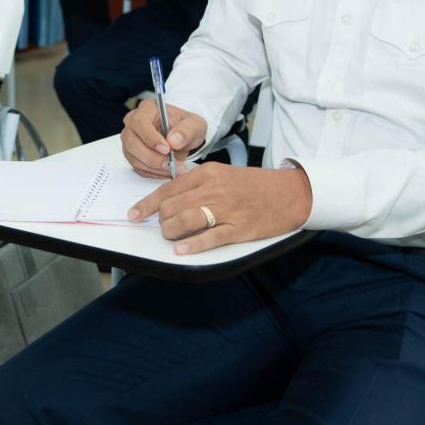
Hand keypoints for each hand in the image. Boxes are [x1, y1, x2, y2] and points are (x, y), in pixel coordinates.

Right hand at [121, 98, 208, 178]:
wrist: (184, 138)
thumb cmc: (187, 127)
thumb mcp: (195, 125)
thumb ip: (186, 130)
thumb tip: (174, 141)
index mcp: (147, 108)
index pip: (140, 122)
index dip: (150, 137)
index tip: (167, 149)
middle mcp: (134, 122)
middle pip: (132, 141)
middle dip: (152, 157)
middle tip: (170, 164)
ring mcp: (130, 139)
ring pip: (133, 157)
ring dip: (154, 167)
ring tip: (173, 169)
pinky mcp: (132, 154)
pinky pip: (137, 167)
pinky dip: (153, 172)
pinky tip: (167, 171)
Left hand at [128, 163, 312, 254]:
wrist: (290, 192)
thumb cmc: (255, 185)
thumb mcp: (223, 174)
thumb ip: (198, 183)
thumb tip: (171, 196)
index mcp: (207, 174)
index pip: (167, 189)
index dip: (147, 204)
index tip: (135, 214)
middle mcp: (213, 189)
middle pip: (172, 207)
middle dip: (161, 221)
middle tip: (163, 229)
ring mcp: (226, 208)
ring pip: (186, 221)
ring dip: (172, 233)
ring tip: (172, 239)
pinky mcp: (239, 227)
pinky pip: (210, 238)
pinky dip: (192, 245)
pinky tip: (182, 250)